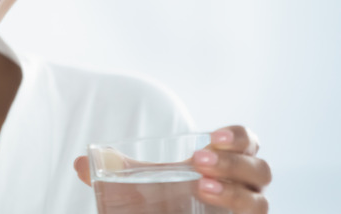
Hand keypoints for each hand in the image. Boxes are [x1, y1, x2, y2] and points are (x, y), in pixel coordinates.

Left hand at [73, 126, 271, 213]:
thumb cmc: (162, 202)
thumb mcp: (140, 184)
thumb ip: (113, 171)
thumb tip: (79, 162)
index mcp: (227, 163)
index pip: (250, 142)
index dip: (239, 137)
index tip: (210, 138)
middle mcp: (246, 188)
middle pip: (261, 170)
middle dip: (233, 164)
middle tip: (199, 162)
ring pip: (260, 204)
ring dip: (235, 193)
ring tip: (202, 187)